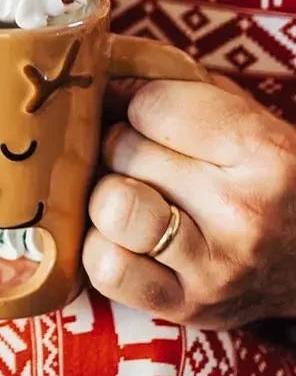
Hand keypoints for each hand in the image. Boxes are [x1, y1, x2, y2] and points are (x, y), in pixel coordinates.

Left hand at [84, 77, 295, 327]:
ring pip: (109, 205)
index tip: (150, 114)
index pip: (152, 106)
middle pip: (124, 151)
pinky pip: (104, 266)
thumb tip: (101, 68)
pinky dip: (104, 248)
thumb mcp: (250, 121)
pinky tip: (128, 241)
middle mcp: (242, 212)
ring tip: (134, 196)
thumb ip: (182, 88)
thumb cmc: (273, 181)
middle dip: (122, 146)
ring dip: (109, 195)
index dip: (139, 104)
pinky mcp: (186, 308)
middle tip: (146, 158)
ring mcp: (213, 267)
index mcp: (267, 153)